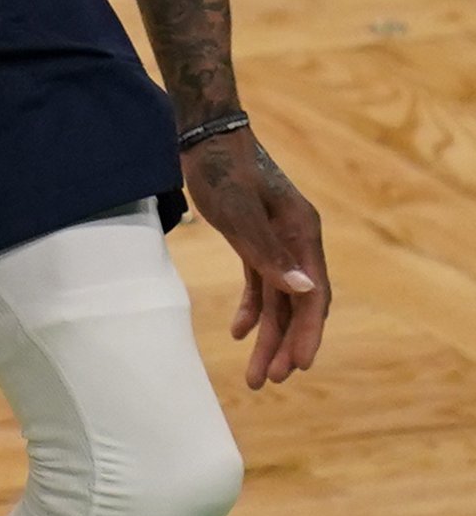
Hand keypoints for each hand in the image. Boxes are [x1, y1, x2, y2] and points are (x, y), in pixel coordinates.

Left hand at [186, 130, 328, 387]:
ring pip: (279, 298)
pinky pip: (261, 283)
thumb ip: (268, 253)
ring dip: (269, 335)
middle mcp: (296, 240)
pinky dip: (253, 308)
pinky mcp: (254, 238)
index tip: (297, 367)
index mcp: (302, 234)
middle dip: (285, 344)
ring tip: (255, 372)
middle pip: (297, 303)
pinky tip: (238, 332)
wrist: (203, 134)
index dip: (307, 332)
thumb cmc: (221, 168)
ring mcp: (277, 240)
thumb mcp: (239, 212)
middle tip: (267, 381)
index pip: (313, 295)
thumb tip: (304, 291)